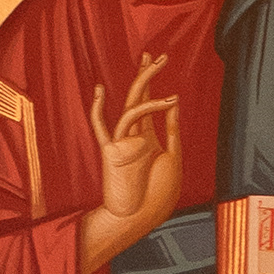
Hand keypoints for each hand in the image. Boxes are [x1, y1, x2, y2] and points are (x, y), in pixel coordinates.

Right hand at [80, 60, 182, 273]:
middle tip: (158, 54)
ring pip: (130, 108)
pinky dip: (99, 109)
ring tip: (162, 76)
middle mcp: (135, 136)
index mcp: (149, 138)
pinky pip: (104, 127)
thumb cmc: (157, 195)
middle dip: (147, 75)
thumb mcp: (173, 159)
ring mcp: (122, 142)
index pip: (149, 102)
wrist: (140, 219)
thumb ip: (173, 132)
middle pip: (138, 97)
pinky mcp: (111, 152)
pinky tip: (100, 91)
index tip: (155, 59)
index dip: (151, 80)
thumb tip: (173, 103)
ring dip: (146, 91)